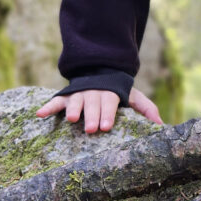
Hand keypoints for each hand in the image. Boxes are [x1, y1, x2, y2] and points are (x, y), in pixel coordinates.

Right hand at [36, 88, 162, 132]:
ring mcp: (79, 94)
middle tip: (91, 128)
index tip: (106, 126)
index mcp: (111, 93)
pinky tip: (39, 114)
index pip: (110, 103)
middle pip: (93, 103)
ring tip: (73, 118)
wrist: (101, 72)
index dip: (108, 114)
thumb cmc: (118, 92)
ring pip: (76, 100)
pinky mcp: (67, 97)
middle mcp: (94, 92)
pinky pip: (57, 101)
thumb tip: (162, 125)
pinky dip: (48, 107)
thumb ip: (146, 108)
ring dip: (74, 109)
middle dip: (92, 115)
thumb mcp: (133, 97)